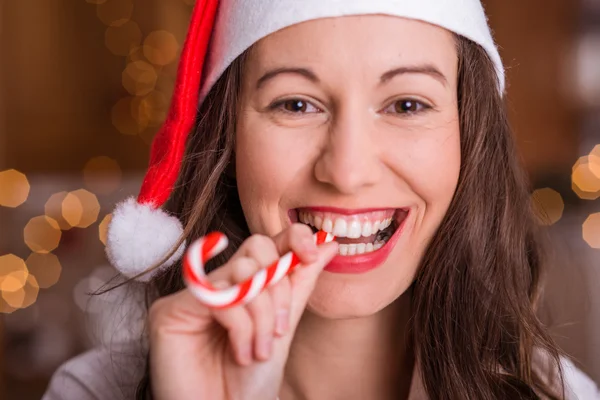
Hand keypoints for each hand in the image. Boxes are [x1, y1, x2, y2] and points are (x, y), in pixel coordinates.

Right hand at [148, 224, 337, 399]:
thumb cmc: (252, 382)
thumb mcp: (283, 326)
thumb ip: (300, 283)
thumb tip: (329, 244)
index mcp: (242, 285)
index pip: (267, 244)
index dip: (293, 238)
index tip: (313, 251)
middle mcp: (216, 284)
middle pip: (256, 249)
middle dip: (279, 290)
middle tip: (280, 330)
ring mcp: (192, 295)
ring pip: (243, 272)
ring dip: (262, 316)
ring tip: (260, 350)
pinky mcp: (170, 311)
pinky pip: (221, 297)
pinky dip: (241, 327)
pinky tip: (241, 354)